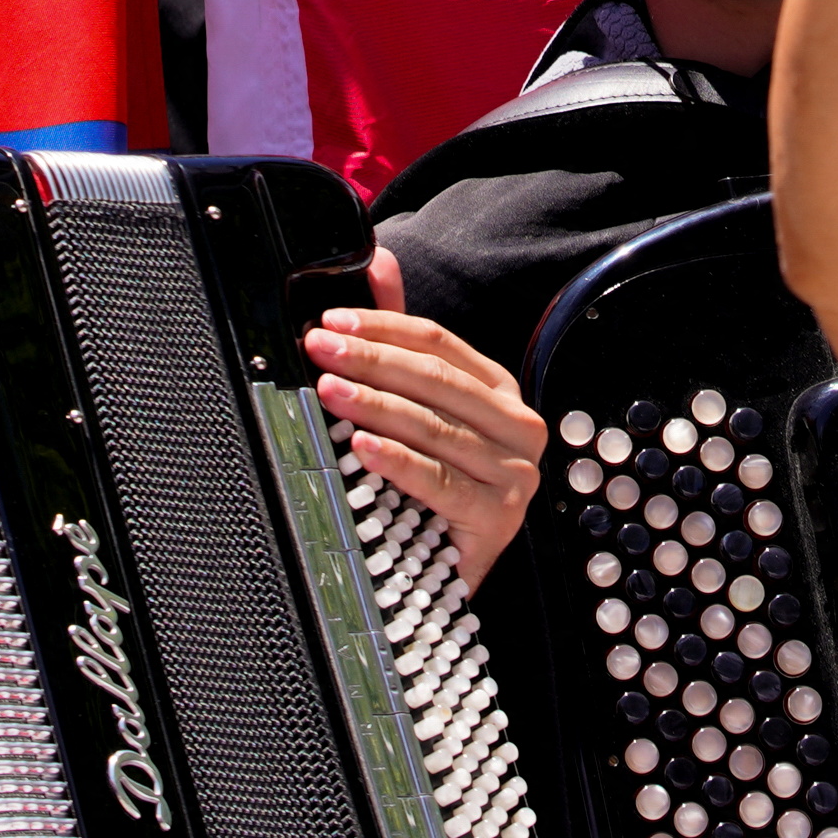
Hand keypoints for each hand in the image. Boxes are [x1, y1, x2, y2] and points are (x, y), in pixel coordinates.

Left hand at [315, 255, 543, 589]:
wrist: (446, 574)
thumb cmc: (430, 488)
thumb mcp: (417, 410)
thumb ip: (399, 340)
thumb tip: (377, 263)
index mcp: (498, 391)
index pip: (439, 343)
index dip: (383, 326)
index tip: (332, 320)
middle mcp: (517, 425)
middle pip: (436, 379)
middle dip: (371, 359)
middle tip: (320, 348)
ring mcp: (515, 472)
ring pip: (435, 426)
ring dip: (375, 404)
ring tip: (329, 390)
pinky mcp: (500, 517)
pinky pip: (440, 480)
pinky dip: (398, 461)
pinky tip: (363, 447)